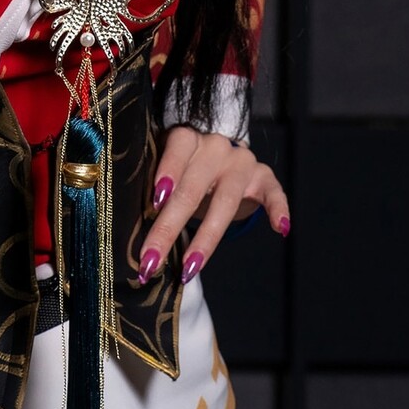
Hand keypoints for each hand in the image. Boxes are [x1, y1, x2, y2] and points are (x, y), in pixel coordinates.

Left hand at [137, 127, 289, 285]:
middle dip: (169, 228)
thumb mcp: (167, 170)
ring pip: (226, 200)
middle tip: (151, 261)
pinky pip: (274, 193)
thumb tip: (128, 230)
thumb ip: (154, 189)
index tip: (154, 202)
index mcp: (187, 139)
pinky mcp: (264, 177)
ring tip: (189, 268)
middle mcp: (215, 148)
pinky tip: (279, 229)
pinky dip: (278, 209)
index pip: (177, 149)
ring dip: (206, 239)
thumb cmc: (183, 168)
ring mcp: (241, 162)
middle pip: (192, 189)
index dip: (166, 173)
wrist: (217, 158)